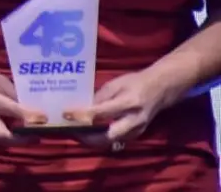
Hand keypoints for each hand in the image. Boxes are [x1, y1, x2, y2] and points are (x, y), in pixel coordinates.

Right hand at [0, 60, 46, 144]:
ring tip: (26, 137)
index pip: (10, 110)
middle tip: (37, 136)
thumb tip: (31, 110)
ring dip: (12, 141)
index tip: (44, 119)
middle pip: (0, 134)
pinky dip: (0, 139)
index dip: (29, 116)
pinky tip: (10, 135)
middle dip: (21, 139)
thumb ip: (13, 95)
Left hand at [64, 69, 179, 149]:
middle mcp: (133, 121)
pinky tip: (89, 133)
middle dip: (86, 137)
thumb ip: (99, 97)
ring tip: (76, 132)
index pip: (100, 114)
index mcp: (127, 104)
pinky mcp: (136, 135)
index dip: (81, 116)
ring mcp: (136, 131)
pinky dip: (101, 139)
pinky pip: (116, 141)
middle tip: (70, 131)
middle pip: (107, 136)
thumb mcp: (115, 84)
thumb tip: (82, 109)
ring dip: (92, 140)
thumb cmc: (135, 83)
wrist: (159, 90)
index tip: (66, 114)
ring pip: (111, 142)